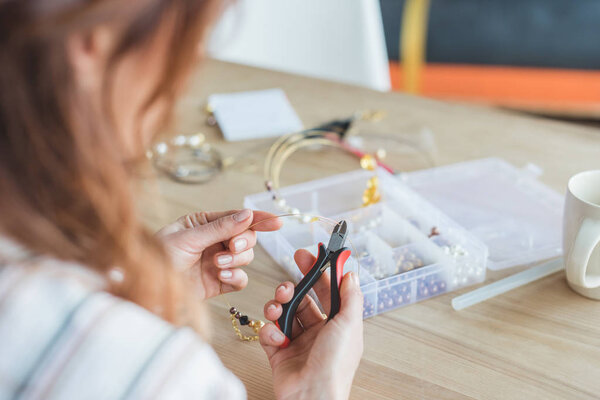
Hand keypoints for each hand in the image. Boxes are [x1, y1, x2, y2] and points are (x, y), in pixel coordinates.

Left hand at [156, 209, 281, 299]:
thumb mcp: (188, 237)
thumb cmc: (156, 257)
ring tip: (217, 264)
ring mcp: (217, 262)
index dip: (258, 218)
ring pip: (246, 257)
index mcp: (203, 223)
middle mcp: (213, 241)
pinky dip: (236, 276)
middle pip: (247, 237)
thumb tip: (247, 215)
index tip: (276, 221)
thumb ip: (220, 227)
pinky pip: (240, 278)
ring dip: (237, 259)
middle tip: (231, 247)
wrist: (145, 290)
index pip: (237, 217)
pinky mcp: (218, 283)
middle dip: (243, 241)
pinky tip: (222, 275)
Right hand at [259, 249, 363, 399]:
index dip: (318, 272)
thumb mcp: (349, 325)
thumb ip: (350, 297)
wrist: (311, 396)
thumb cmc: (334, 365)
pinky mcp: (278, 352)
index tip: (308, 256)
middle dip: (293, 287)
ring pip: (283, 312)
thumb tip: (350, 274)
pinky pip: (269, 332)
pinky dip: (270, 331)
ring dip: (278, 305)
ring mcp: (297, 342)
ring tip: (279, 306)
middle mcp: (317, 332)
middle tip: (287, 281)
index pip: (326, 291)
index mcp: (337, 324)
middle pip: (302, 299)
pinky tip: (278, 338)